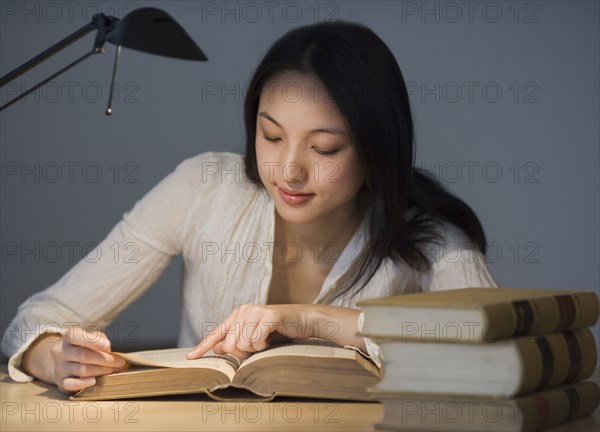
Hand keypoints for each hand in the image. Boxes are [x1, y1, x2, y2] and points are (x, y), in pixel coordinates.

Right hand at [23, 327, 125, 392]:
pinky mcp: (60, 382)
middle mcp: (60, 352)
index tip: (108, 346)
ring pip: (82, 370)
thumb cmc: (83, 348)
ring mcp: (59, 368)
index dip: (93, 341)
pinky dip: (83, 383)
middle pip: (83, 355)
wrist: (66, 365)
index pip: (75, 336)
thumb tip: (107, 349)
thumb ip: (99, 339)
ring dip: (101, 370)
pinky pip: (71, 384)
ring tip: (115, 369)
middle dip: (105, 359)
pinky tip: (94, 381)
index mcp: (67, 337)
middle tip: (120, 362)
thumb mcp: (91, 338)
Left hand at [187, 304, 313, 358]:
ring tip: (267, 340)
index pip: (217, 333)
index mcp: (238, 315)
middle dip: (244, 351)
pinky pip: (256, 340)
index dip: (203, 346)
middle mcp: (244, 310)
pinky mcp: (268, 315)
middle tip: (260, 345)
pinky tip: (271, 337)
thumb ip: (237, 342)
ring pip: (243, 344)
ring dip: (256, 348)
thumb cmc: (280, 330)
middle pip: (231, 344)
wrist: (304, 320)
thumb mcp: (256, 338)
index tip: (190, 358)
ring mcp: (255, 311)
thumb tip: (219, 348)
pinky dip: (263, 345)